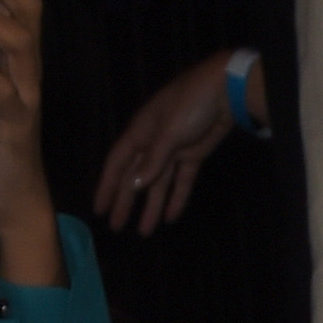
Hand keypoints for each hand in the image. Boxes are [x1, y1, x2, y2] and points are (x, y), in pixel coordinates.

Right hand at [93, 49, 241, 235]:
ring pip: (157, 184)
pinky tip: (170, 217)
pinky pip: (181, 181)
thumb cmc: (189, 104)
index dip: (107, 186)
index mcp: (140, 132)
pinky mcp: (192, 155)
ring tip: (144, 231)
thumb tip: (135, 185)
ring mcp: (172, 150)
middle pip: (135, 178)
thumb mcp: (168, 132)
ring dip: (150, 207)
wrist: (223, 91)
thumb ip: (153, 160)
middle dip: (125, 202)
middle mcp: (152, 143)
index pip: (117, 163)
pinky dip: (176, 199)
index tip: (99, 208)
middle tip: (116, 226)